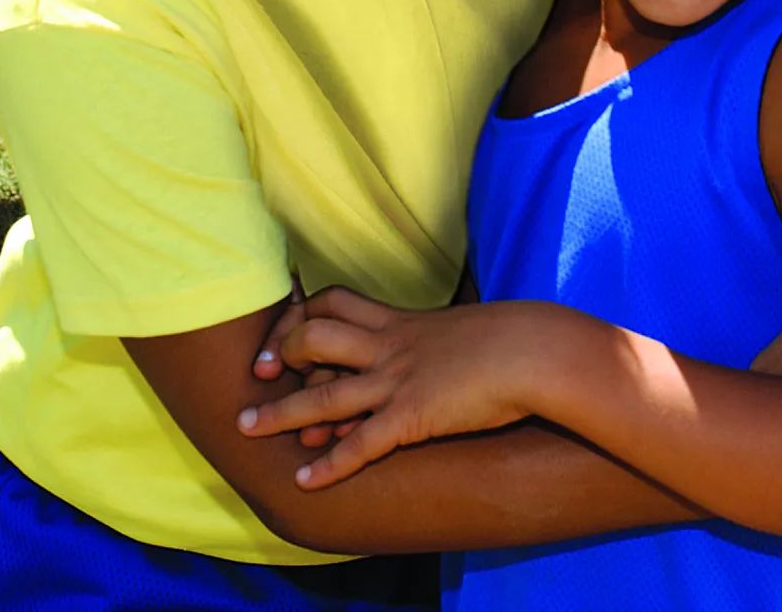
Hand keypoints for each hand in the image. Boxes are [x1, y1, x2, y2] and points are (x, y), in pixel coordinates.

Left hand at [237, 287, 543, 488]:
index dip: (302, 313)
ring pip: (324, 395)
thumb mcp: (463, 327)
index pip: (335, 302)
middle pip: (315, 338)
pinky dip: (329, 465)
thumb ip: (437, 336)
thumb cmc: (511, 338)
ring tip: (245, 427)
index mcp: (401, 321)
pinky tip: (304, 480)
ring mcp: (398, 381)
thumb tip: (436, 347)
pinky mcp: (413, 417)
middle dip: (280, 353)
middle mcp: (390, 347)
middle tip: (260, 372)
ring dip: (281, 413)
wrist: (536, 351)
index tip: (283, 326)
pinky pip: (361, 444)